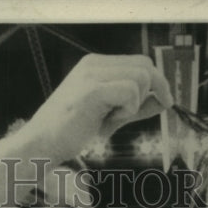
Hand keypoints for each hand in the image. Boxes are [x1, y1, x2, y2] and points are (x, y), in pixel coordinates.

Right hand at [21, 53, 173, 162]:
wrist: (42, 144)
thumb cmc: (73, 133)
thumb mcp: (110, 117)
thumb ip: (134, 107)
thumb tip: (162, 101)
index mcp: (96, 65)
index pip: (140, 62)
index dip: (158, 83)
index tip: (164, 103)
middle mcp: (94, 64)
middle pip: (145, 65)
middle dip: (153, 91)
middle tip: (138, 113)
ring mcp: (91, 75)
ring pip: (141, 77)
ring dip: (136, 103)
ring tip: (114, 117)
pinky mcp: (91, 90)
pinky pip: (129, 92)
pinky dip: (128, 109)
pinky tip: (110, 119)